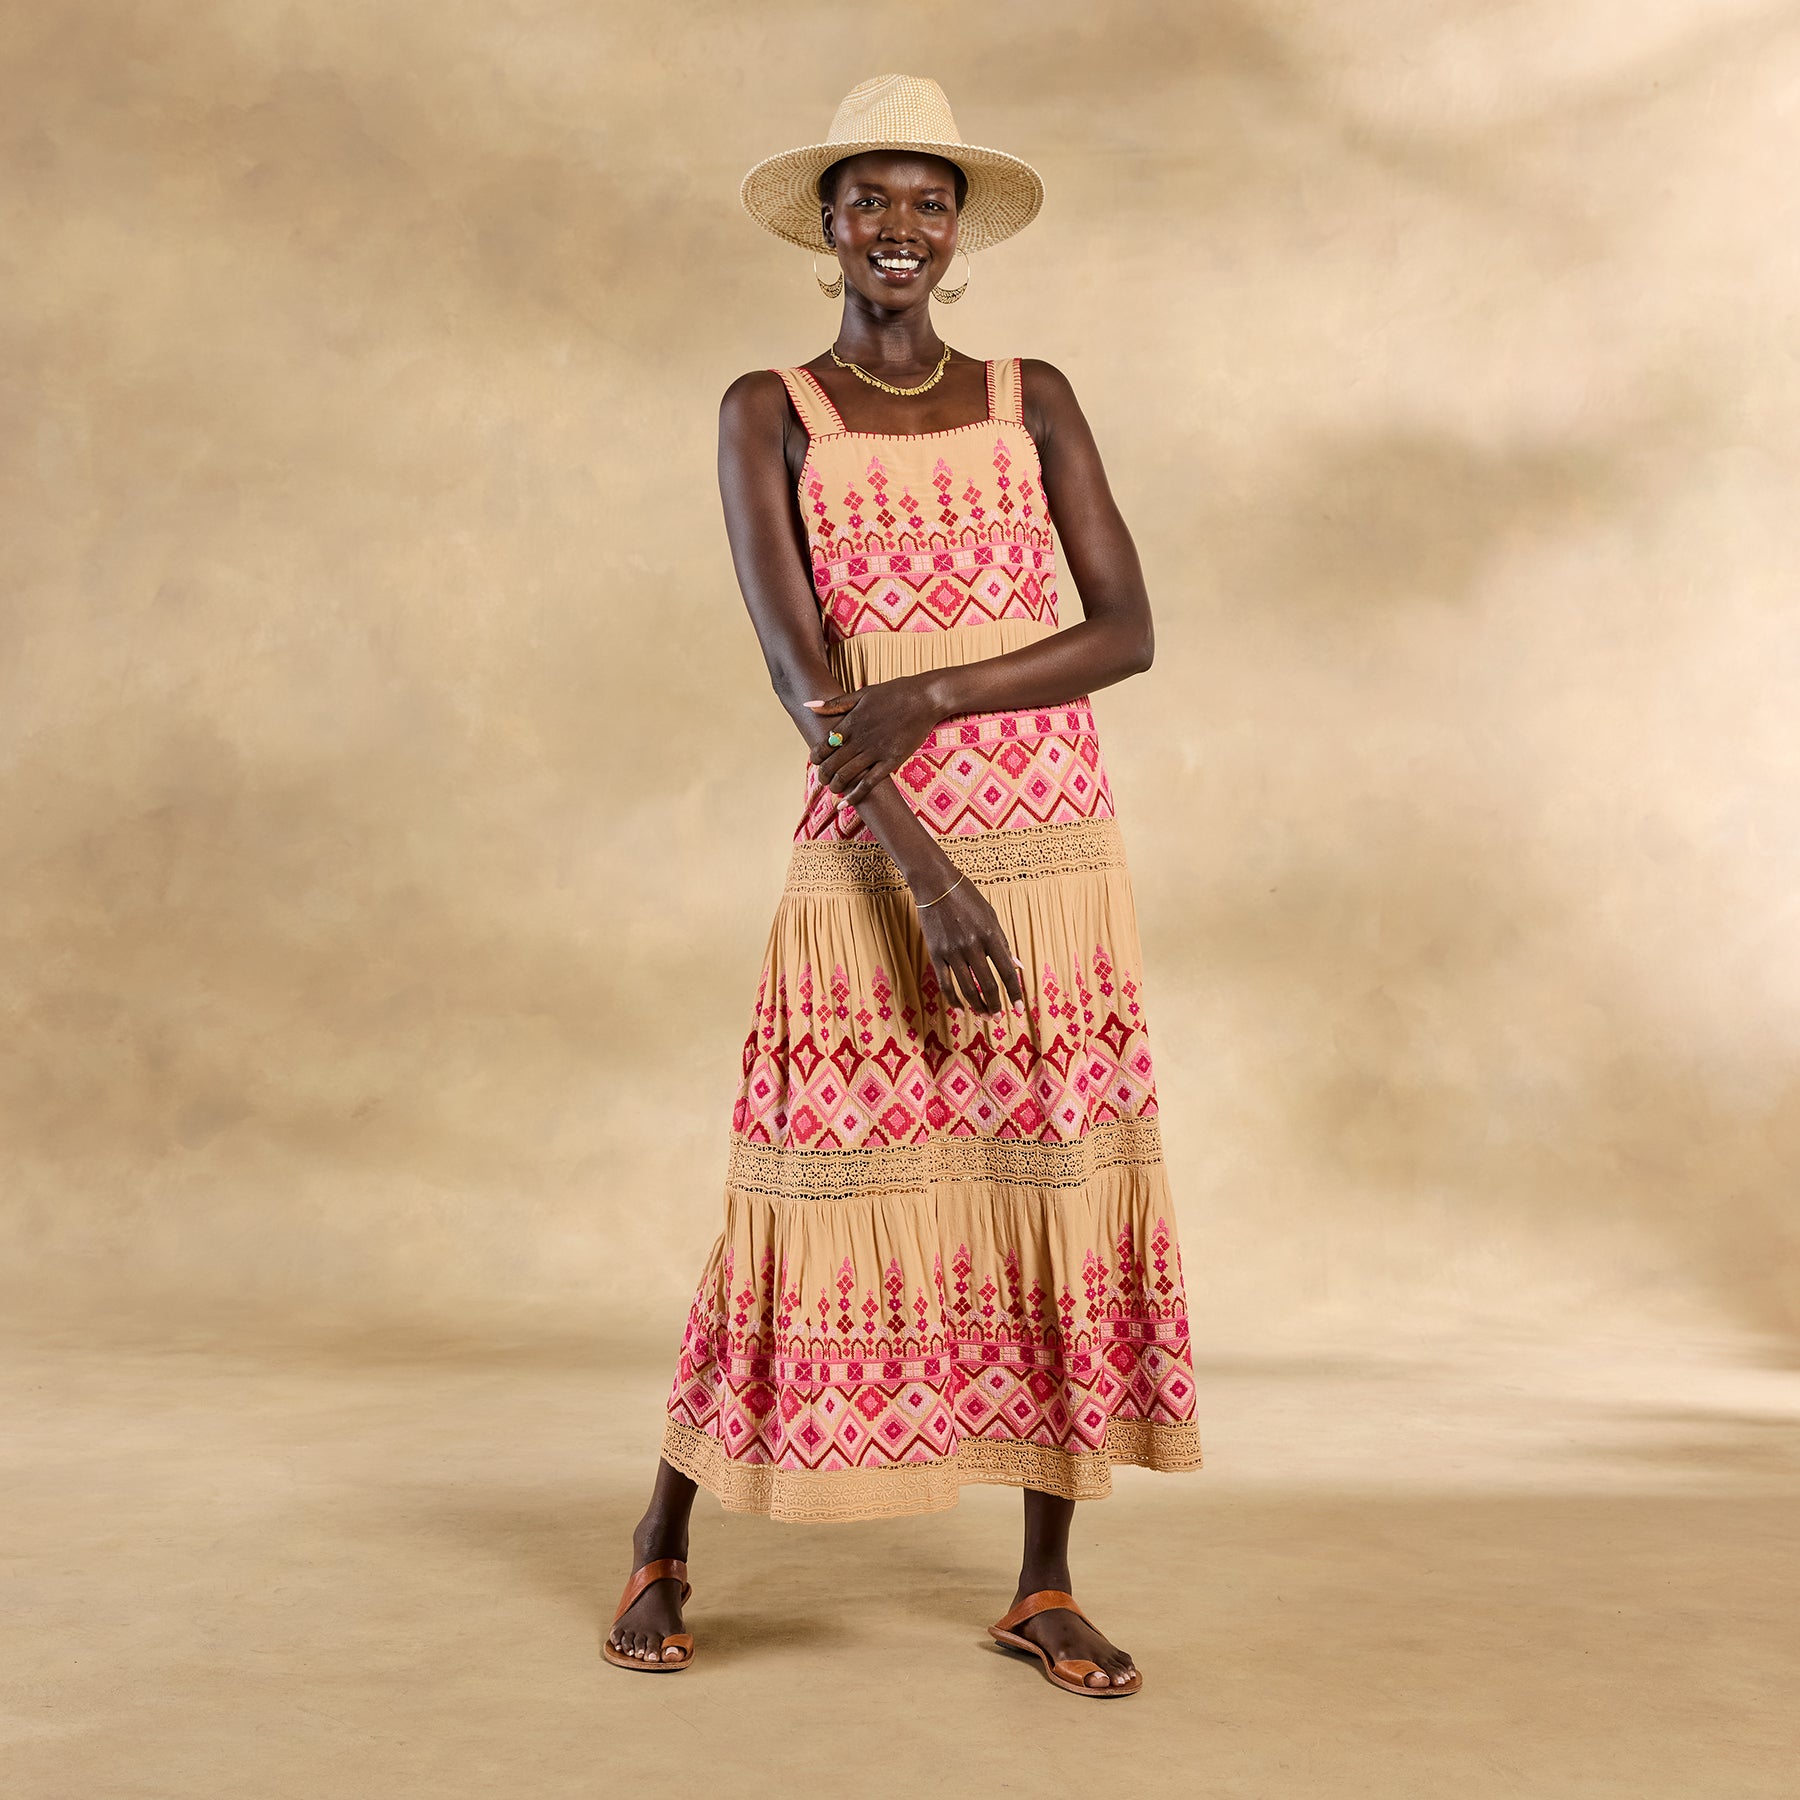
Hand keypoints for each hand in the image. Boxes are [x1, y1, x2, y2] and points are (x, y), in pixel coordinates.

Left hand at [803, 675, 945, 807]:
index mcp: (851, 722)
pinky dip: (854, 796)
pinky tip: (845, 804)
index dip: (816, 757)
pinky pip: (869, 784)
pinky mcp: (891, 761)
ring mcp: (876, 752)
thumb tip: (809, 705)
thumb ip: (835, 704)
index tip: (816, 762)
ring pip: (846, 776)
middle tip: (823, 780)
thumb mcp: (862, 694)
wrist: (925, 698)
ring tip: (834, 789)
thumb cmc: (894, 693)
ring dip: (835, 786)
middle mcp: (860, 739)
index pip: (824, 746)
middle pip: (832, 765)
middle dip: (823, 776)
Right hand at [915, 873, 1026, 1016]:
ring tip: (983, 1016)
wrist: (935, 884)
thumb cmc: (967, 898)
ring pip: (966, 988)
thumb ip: (1004, 943)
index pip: (1007, 971)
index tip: (1019, 1008)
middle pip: (987, 984)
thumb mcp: (991, 917)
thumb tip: (1018, 967)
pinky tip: (960, 1008)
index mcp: (990, 935)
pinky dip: (953, 999)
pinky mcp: (935, 952)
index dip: (1014, 993)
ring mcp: (952, 950)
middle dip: (995, 1005)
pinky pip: (945, 983)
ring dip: (977, 1006)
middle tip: (998, 1017)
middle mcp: (972, 945)